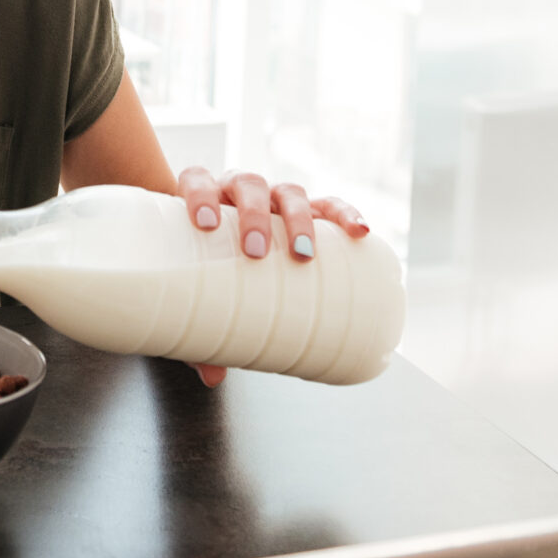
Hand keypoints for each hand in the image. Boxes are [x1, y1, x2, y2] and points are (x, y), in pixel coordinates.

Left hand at [172, 168, 369, 386]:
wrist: (229, 249)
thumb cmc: (210, 267)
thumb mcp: (201, 292)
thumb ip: (199, 329)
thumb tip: (213, 376)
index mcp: (205, 198)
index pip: (197, 181)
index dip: (200, 195)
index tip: (205, 223)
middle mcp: (240, 191)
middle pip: (249, 186)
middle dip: (254, 215)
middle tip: (255, 250)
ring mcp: (277, 199)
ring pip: (290, 193)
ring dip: (297, 218)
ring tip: (303, 251)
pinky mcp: (311, 210)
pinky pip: (332, 205)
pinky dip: (346, 214)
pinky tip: (360, 232)